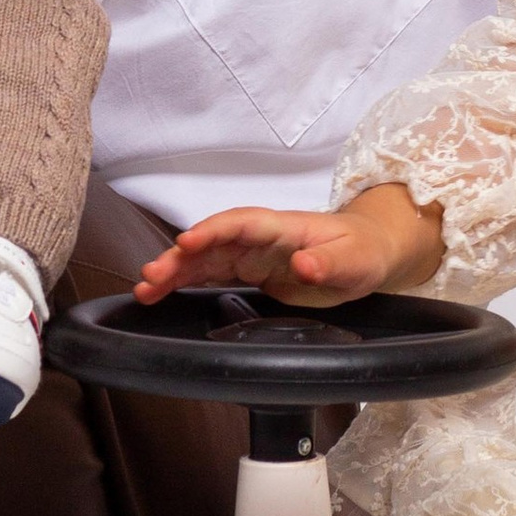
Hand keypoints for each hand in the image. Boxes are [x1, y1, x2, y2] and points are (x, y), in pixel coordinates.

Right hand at [133, 183, 445, 308]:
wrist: (369, 253)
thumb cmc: (362, 251)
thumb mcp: (355, 261)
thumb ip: (329, 263)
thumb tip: (303, 264)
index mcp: (282, 227)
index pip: (241, 223)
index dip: (213, 231)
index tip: (186, 242)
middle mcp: (260, 238)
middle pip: (214, 242)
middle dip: (181, 257)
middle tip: (152, 276)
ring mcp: (252, 255)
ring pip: (205, 259)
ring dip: (174, 271)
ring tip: (145, 288)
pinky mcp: (250, 272)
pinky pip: (211, 273)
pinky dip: (185, 281)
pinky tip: (161, 292)